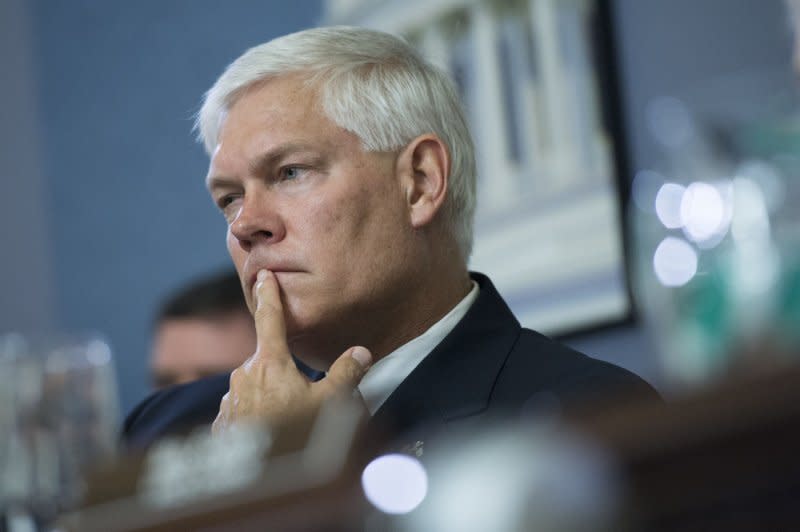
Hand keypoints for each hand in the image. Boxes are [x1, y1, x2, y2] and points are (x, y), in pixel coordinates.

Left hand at [212, 269, 371, 433]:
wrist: (258, 477)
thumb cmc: (294, 436)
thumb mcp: (330, 403)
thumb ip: (346, 374)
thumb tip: (361, 352)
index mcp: (270, 363)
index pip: (271, 319)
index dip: (269, 295)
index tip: (263, 275)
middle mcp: (244, 375)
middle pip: (267, 362)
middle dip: (283, 373)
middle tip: (302, 397)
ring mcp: (230, 400)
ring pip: (253, 388)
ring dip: (269, 397)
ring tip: (288, 422)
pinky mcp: (222, 423)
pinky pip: (242, 410)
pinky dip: (255, 417)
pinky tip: (269, 433)